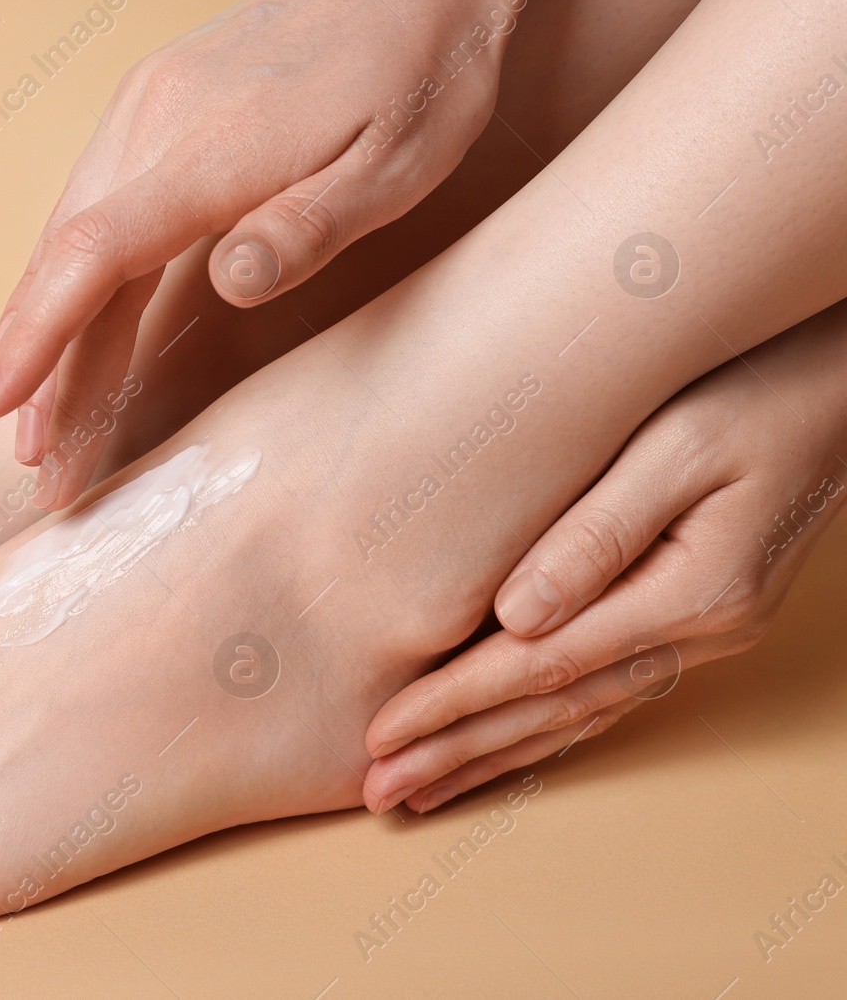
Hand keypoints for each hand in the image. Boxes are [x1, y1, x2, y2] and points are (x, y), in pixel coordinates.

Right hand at [0, 0, 547, 508]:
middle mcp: (154, 121)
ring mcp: (146, 108)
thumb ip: (308, 227)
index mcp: (211, 147)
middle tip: (30, 458)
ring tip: (32, 414)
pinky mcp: (154, 106)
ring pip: (70, 235)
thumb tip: (229, 283)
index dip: (40, 340)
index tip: (1, 408)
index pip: (93, 255)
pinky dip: (68, 278)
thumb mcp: (396, 164)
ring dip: (45, 329)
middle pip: (66, 260)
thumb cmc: (417, 72)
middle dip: (38, 367)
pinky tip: (63, 321)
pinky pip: (91, 205)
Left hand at [361, 301, 846, 813]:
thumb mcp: (674, 448)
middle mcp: (701, 632)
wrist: (837, 388)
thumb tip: (514, 619)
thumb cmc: (755, 392)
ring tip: (420, 789)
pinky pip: (605, 691)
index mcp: (691, 594)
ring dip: (496, 755)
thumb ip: (594, 534)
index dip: (454, 704)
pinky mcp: (696, 619)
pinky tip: (504, 750)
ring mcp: (704, 634)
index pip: (540, 666)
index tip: (384, 734)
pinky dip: (546, 728)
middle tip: (379, 791)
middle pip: (554, 709)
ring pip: (579, 714)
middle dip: (459, 752)